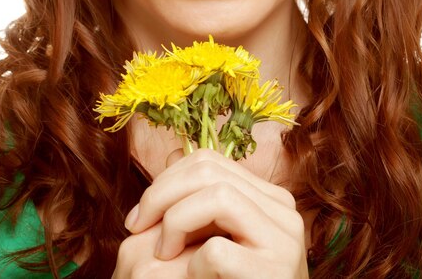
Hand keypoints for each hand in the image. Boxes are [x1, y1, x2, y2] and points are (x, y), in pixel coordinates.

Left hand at [122, 148, 308, 278]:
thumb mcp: (216, 234)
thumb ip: (199, 198)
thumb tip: (173, 153)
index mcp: (268, 196)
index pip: (209, 161)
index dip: (167, 179)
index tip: (140, 214)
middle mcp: (282, 209)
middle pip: (209, 171)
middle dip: (161, 194)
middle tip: (137, 228)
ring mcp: (284, 239)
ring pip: (218, 197)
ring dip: (176, 221)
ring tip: (163, 253)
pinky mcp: (276, 271)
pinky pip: (218, 250)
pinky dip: (194, 265)